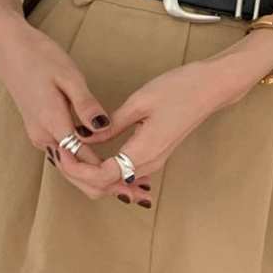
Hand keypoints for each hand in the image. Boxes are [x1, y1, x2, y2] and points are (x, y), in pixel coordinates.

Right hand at [0, 14, 152, 199]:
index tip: (133, 182)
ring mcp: (41, 137)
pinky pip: (66, 158)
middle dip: (106, 186)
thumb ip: (86, 104)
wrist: (10, 51)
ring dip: (97, 181)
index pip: (82, 159)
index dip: (109, 173)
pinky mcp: (42, 133)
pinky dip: (86, 168)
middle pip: (75, 173)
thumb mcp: (68, 75)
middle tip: (138, 195)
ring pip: (70, 170)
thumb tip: (103, 126)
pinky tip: (105, 170)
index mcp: (51, 122)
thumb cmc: (40, 57)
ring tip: (128, 188)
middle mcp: (43, 136)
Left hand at [73, 51, 265, 197]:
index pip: (101, 176)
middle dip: (79, 174)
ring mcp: (154, 160)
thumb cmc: (180, 89)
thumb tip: (83, 136)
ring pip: (115, 181)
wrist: (211, 88)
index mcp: (144, 151)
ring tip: (71, 152)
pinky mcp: (155, 154)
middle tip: (60, 152)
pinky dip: (104, 168)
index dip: (77, 168)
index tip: (61, 150)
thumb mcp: (139, 102)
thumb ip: (110, 124)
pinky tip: (91, 154)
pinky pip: (125, 171)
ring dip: (90, 172)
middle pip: (106, 184)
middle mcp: (150, 163)